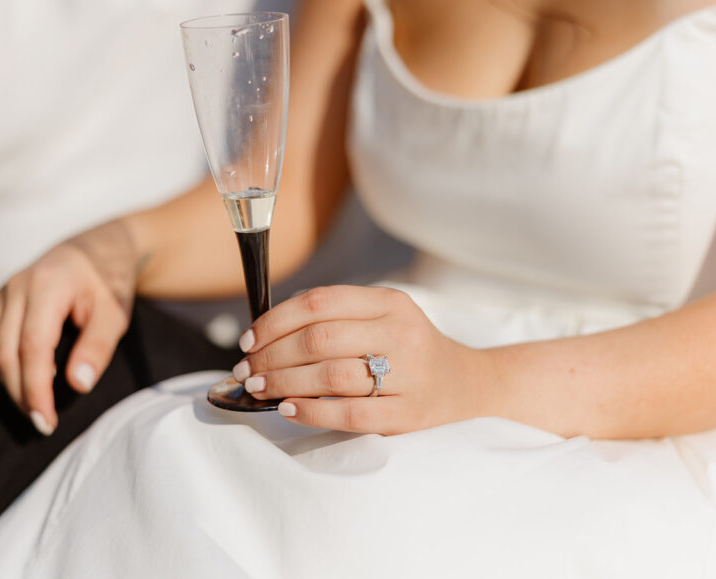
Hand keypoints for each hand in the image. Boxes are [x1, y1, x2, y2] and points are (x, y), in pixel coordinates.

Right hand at [0, 220, 139, 434]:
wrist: (97, 249)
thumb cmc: (109, 282)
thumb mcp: (116, 313)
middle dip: (21, 394)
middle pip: (5, 354)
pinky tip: (27, 374)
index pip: (32, 347)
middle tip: (44, 422)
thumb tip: (78, 385)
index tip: (47, 421)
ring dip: (6, 382)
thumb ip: (98, 347)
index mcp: (47, 285)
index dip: (36, 389)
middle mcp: (15, 287)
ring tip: (38, 399)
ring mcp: (1, 292)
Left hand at [232, 285, 494, 433]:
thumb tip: (266, 334)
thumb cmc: (410, 350)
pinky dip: (312, 411)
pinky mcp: (408, 413)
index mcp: (390, 302)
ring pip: (330, 374)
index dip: (275, 321)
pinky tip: (288, 409)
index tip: (249, 339)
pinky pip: (350, 413)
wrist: (469, 385)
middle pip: (319, 339)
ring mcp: (408, 374)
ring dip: (284, 382)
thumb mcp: (384, 318)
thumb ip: (337, 319)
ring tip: (260, 388)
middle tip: (247, 370)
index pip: (319, 303)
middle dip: (271, 355)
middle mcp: (401, 332)